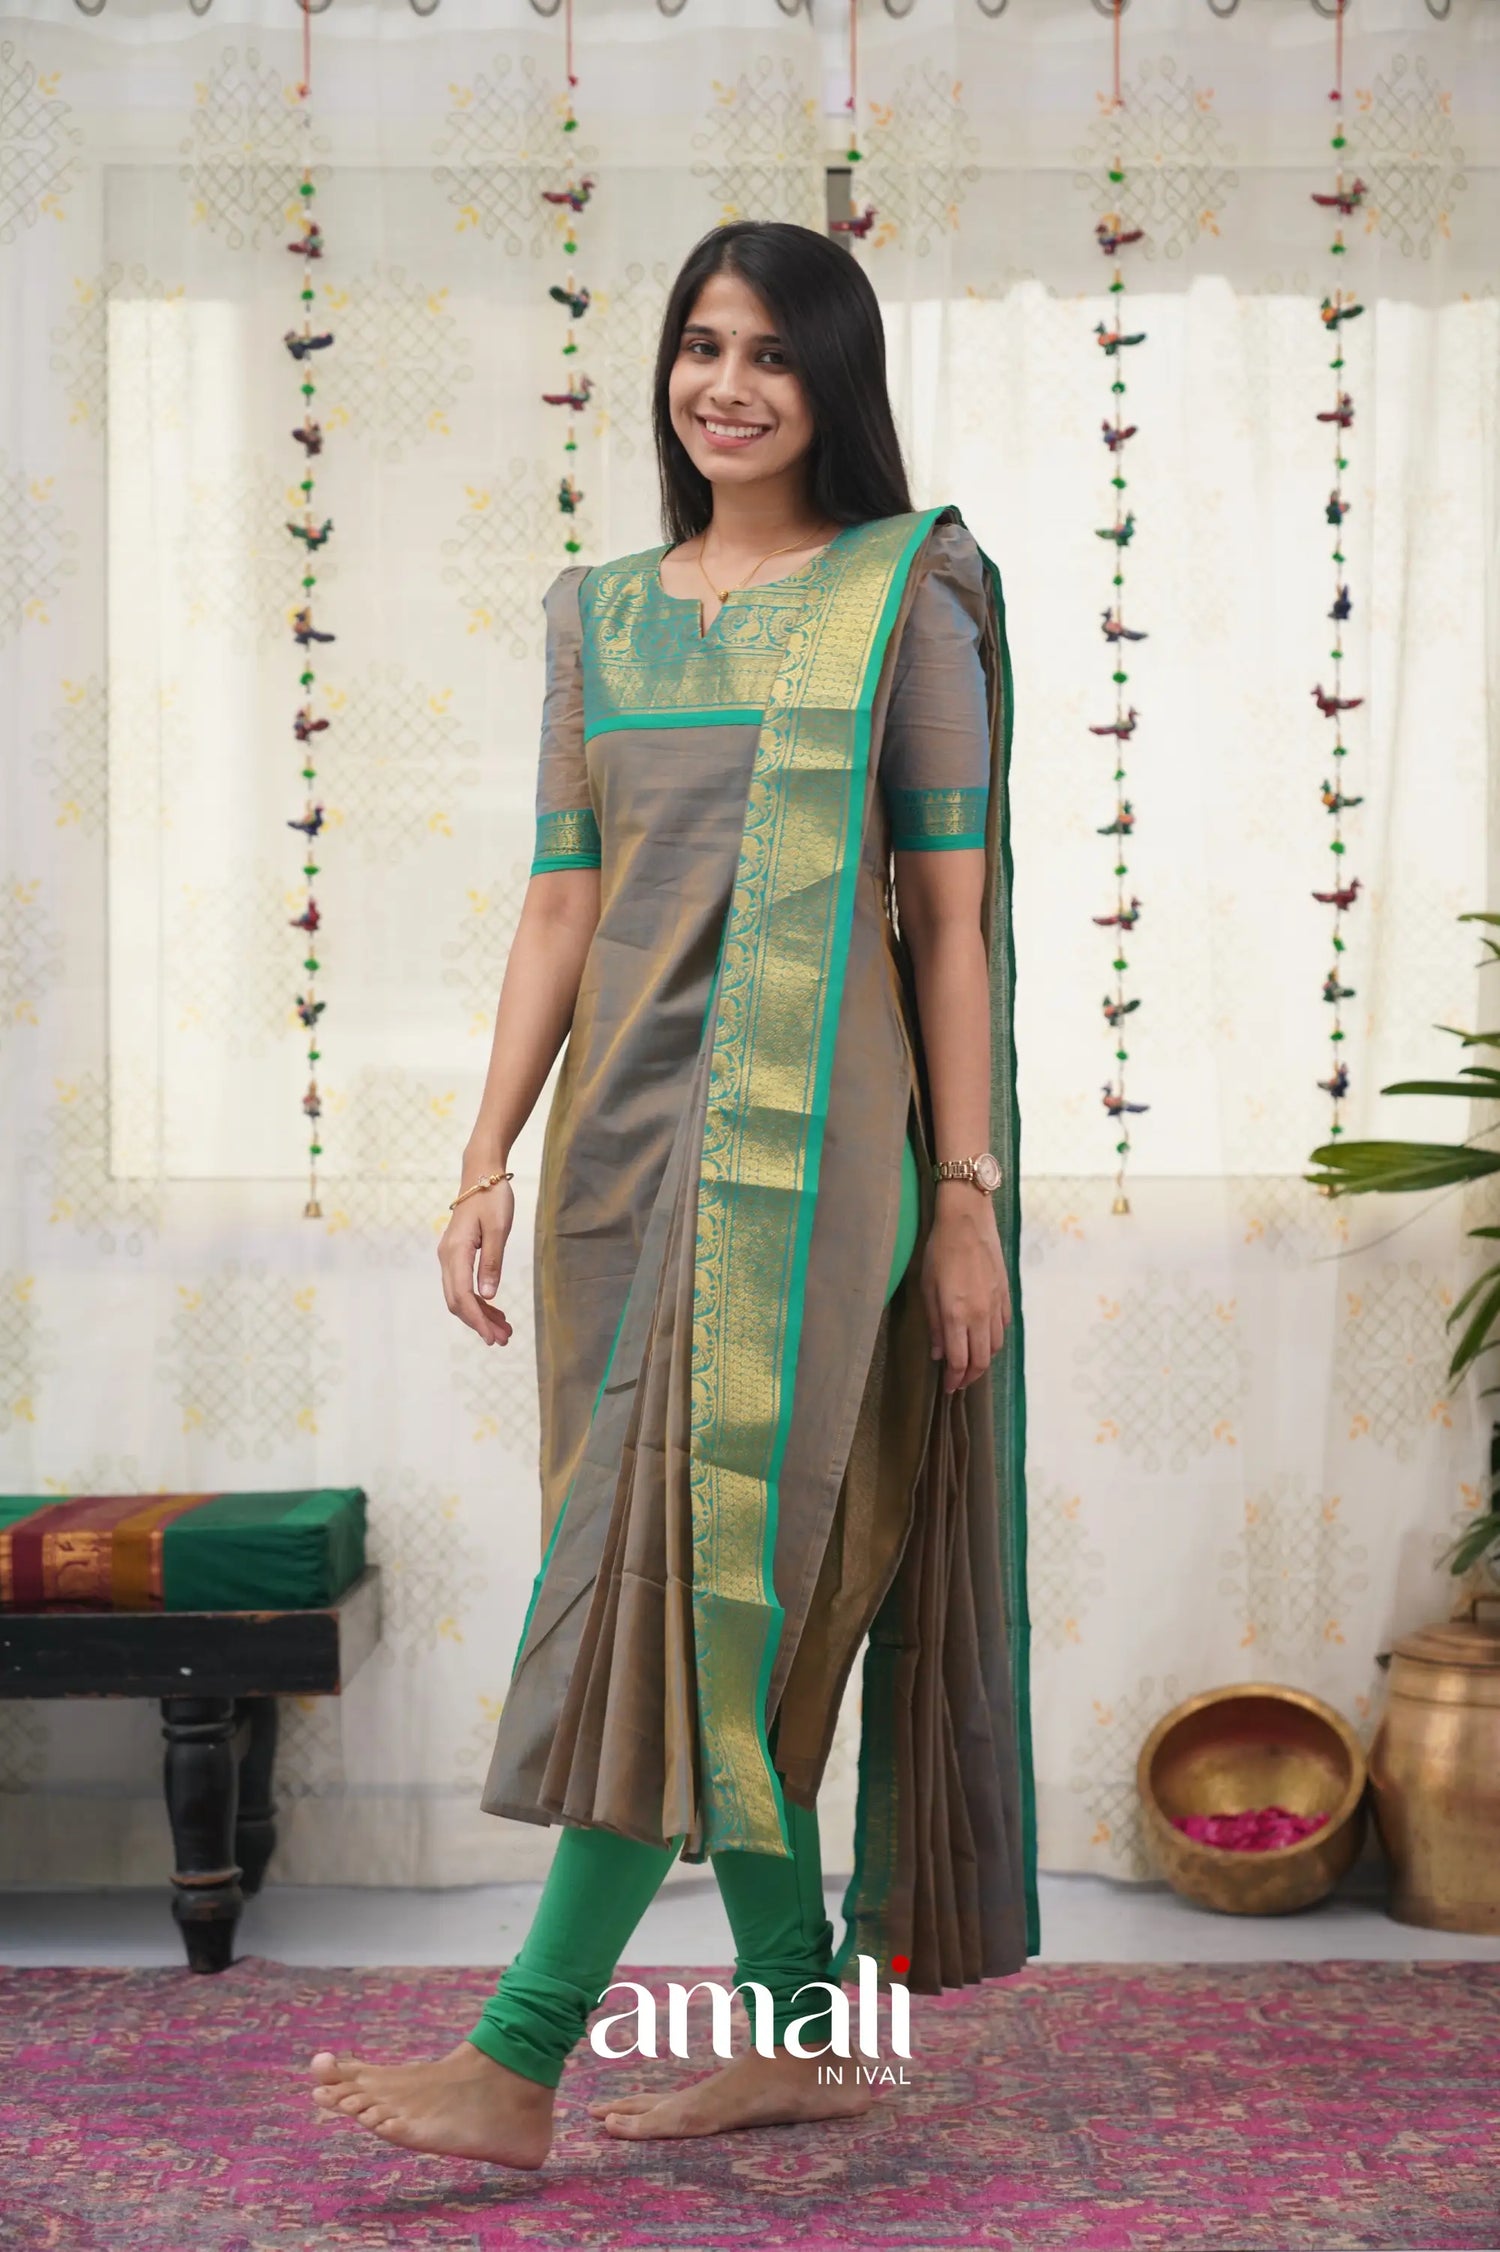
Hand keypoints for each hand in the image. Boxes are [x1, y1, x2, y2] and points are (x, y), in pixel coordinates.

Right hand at [437, 1176, 514, 1347]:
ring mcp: (449, 1256)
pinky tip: (495, 1311)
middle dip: (478, 1323)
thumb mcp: (499, 1229)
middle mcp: (447, 1257)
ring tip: (504, 1330)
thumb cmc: (492, 1198)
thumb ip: (492, 1263)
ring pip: (459, 1296)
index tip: (493, 1337)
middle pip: (457, 1301)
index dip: (477, 1320)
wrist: (481, 1174)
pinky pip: (463, 1285)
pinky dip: (478, 1301)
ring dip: (479, 1315)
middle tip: (503, 1339)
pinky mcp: (456, 1255)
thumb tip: (487, 1296)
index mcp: (456, 1252)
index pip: (462, 1296)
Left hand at [922, 1187, 1010, 1393]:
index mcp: (956, 1314)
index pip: (959, 1361)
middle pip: (981, 1360)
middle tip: (959, 1382)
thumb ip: (934, 1324)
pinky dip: (994, 1339)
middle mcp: (980, 1315)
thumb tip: (939, 1353)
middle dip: (969, 1377)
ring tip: (970, 1363)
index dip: (954, 1380)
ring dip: (983, 1360)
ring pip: (995, 1346)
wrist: (967, 1220)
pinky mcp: (1006, 1294)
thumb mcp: (927, 1287)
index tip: (948, 1388)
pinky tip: (984, 1337)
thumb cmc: (939, 1251)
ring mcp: (996, 1305)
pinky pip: (1003, 1327)